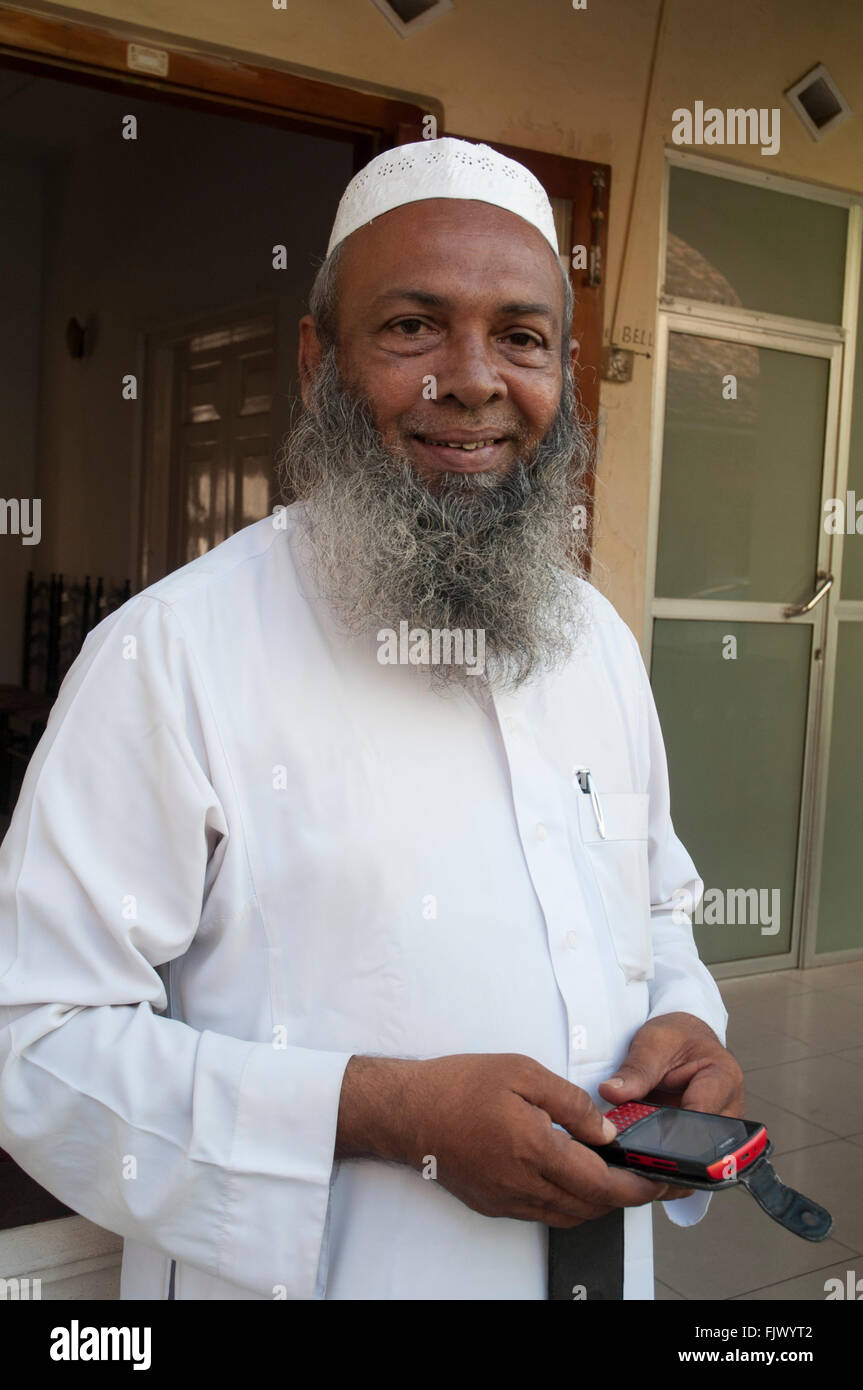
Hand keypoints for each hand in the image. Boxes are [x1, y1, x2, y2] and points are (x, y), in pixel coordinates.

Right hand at [393, 1052, 685, 1226]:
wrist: (406, 1111)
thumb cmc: (459, 1085)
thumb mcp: (522, 1072)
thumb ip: (571, 1103)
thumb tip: (606, 1132)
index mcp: (535, 1150)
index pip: (601, 1184)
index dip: (636, 1187)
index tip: (657, 1180)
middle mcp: (523, 1185)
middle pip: (590, 1208)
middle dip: (623, 1197)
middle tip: (642, 1177)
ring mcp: (506, 1200)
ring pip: (568, 1217)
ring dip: (596, 1202)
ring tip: (611, 1176)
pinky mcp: (492, 1204)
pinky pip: (542, 1214)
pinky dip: (567, 1203)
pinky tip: (569, 1178)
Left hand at [597, 1011, 745, 1199]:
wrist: (685, 1041)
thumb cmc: (676, 1038)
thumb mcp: (653, 1043)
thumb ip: (635, 1069)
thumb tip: (611, 1092)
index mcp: (723, 1077)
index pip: (702, 1111)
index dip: (674, 1129)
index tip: (648, 1140)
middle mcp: (729, 1108)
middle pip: (706, 1143)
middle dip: (673, 1154)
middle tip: (641, 1161)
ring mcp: (720, 1129)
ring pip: (700, 1159)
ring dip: (671, 1164)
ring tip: (641, 1164)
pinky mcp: (705, 1141)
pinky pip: (691, 1160)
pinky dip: (669, 1164)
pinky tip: (647, 1165)